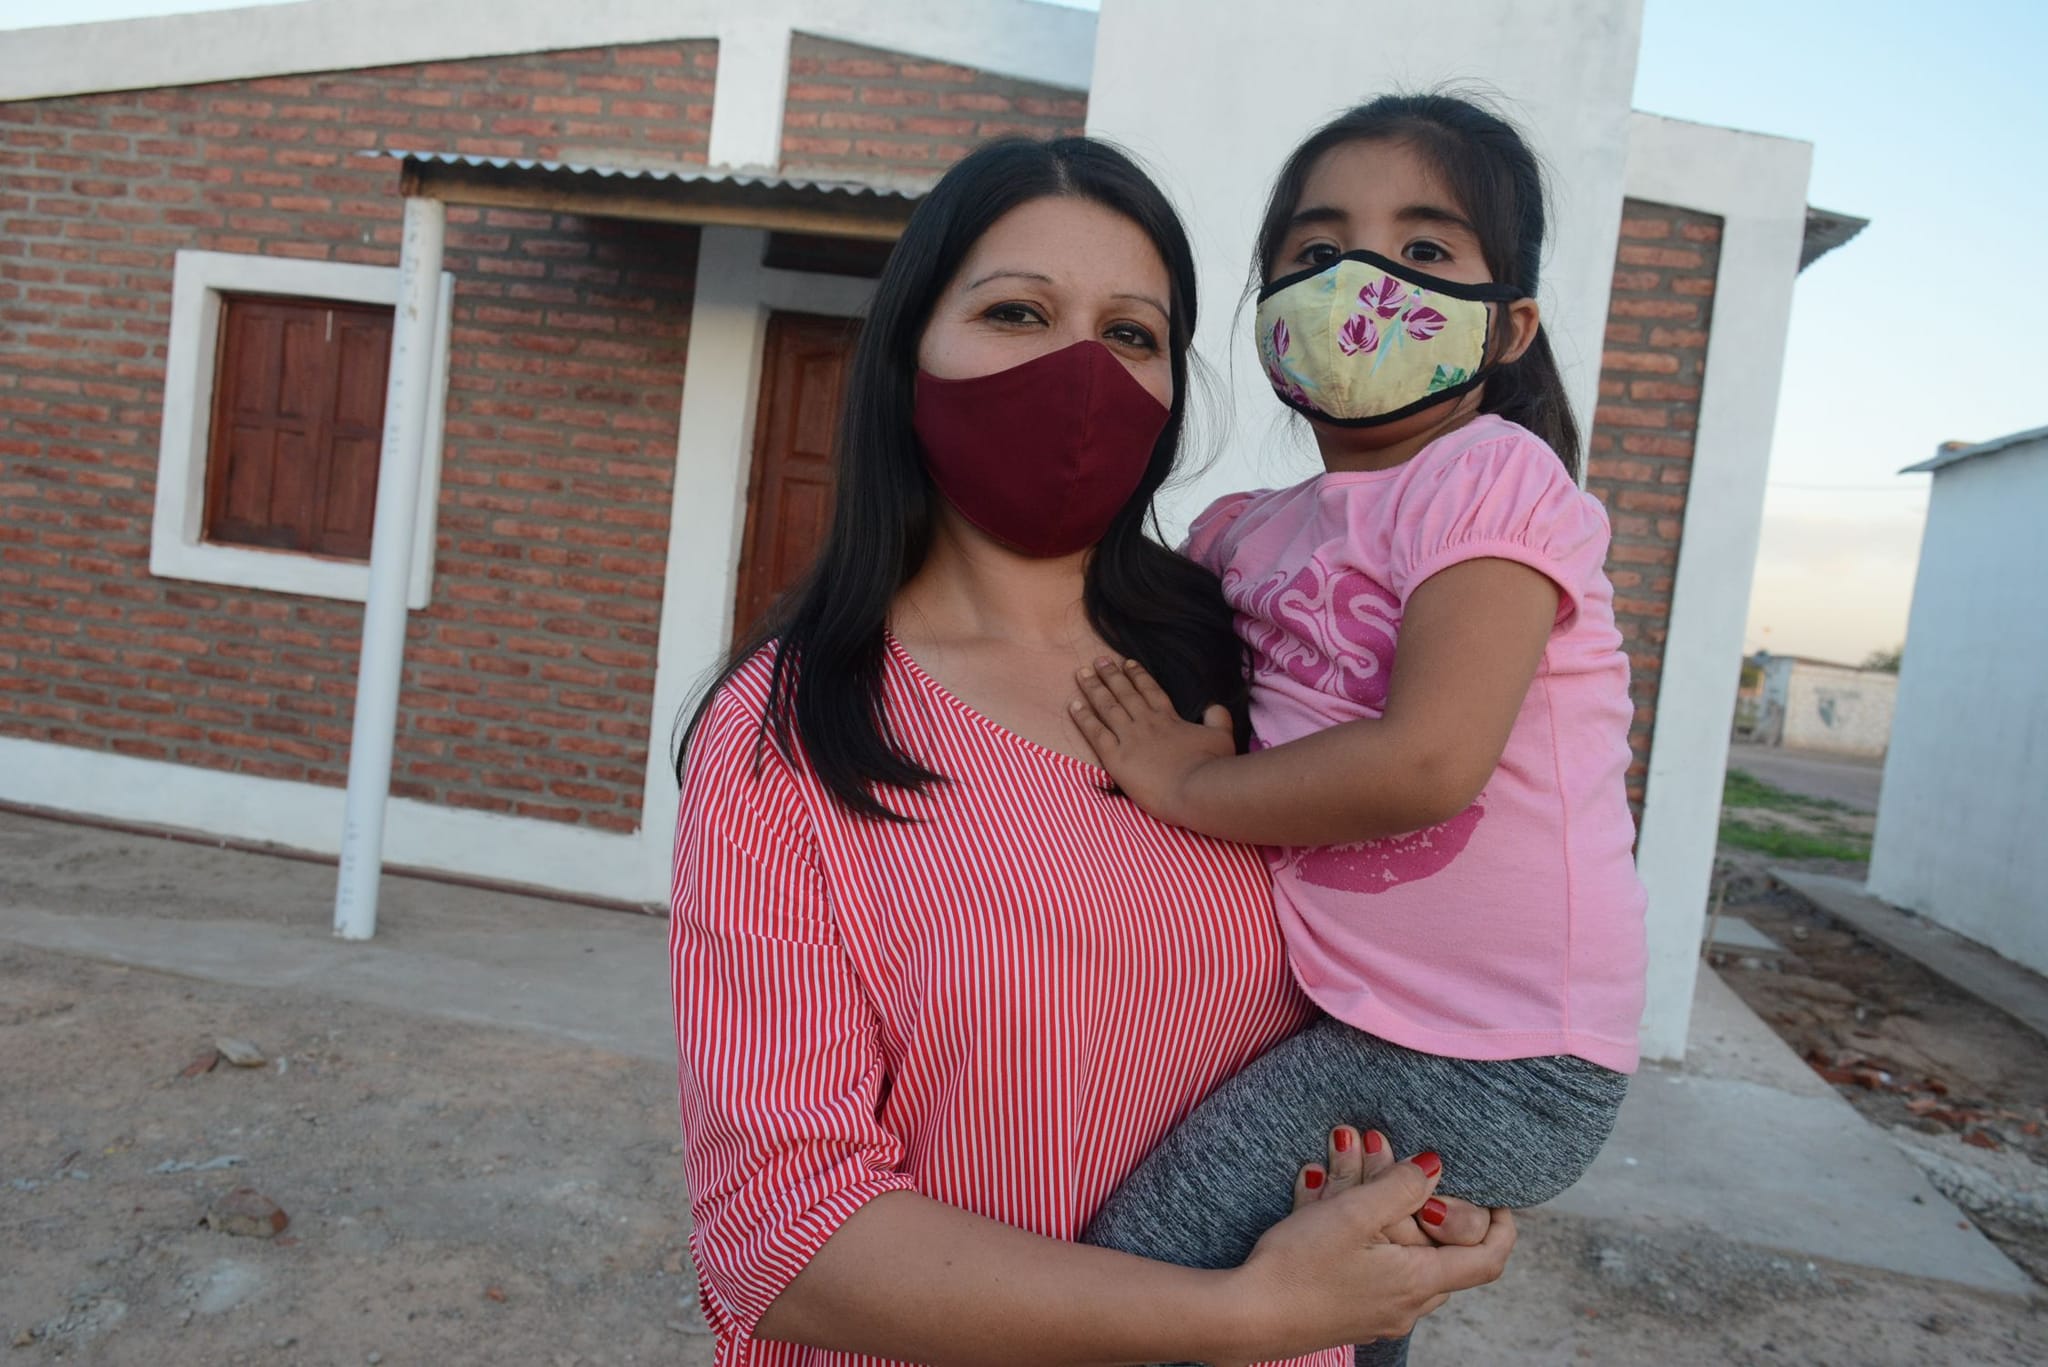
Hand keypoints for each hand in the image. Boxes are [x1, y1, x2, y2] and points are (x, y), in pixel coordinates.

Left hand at [1069, 658, 1233, 823]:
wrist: (1195, 789)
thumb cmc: (1212, 767)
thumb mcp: (1222, 737)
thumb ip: (1217, 718)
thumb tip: (1213, 707)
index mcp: (1169, 718)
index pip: (1150, 690)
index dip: (1137, 675)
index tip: (1126, 663)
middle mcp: (1146, 722)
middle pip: (1124, 692)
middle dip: (1110, 675)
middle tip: (1098, 661)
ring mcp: (1130, 738)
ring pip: (1107, 706)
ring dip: (1093, 688)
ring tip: (1081, 674)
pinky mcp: (1116, 757)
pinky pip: (1095, 732)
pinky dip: (1083, 718)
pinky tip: (1073, 705)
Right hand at [1214, 1148, 1515, 1362]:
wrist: (1245, 1317)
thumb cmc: (1298, 1266)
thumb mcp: (1353, 1214)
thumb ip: (1401, 1186)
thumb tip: (1435, 1167)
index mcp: (1418, 1281)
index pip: (1487, 1260)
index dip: (1501, 1226)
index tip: (1497, 1198)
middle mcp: (1406, 1306)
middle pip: (1446, 1260)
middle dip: (1435, 1214)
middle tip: (1412, 1178)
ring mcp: (1376, 1316)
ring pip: (1406, 1263)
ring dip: (1394, 1222)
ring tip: (1359, 1183)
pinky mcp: (1349, 1315)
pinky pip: (1375, 1273)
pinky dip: (1368, 1241)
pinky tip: (1330, 1213)